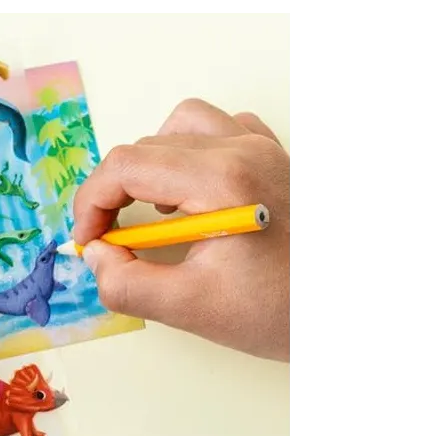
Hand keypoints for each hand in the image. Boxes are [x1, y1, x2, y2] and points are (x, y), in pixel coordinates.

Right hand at [72, 99, 291, 359]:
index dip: (92, 203)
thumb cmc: (284, 309)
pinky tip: (196, 197)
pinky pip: (223, 131)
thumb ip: (128, 284)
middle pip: (148, 146)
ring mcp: (264, 149)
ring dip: (154, 164)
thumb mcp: (193, 309)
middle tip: (114, 240)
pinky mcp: (276, 159)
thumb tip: (97, 256)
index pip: (127, 166)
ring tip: (155, 213)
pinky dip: (194, 156)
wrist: (347, 309)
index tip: (89, 241)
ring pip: (183, 126)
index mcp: (222, 180)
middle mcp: (244, 150)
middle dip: (117, 190)